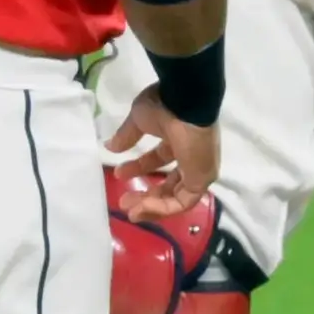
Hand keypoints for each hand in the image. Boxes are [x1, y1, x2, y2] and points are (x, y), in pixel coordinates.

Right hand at [106, 88, 217, 218]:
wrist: (186, 103)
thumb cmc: (165, 106)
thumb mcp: (140, 120)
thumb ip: (127, 136)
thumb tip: (110, 147)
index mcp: (180, 138)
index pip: (160, 158)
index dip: (139, 167)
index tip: (119, 173)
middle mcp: (192, 155)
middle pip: (170, 182)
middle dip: (146, 193)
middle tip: (124, 201)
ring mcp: (199, 169)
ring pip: (176, 196)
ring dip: (152, 205)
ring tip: (130, 210)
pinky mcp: (202, 180)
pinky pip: (182, 201)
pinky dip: (162, 207)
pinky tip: (142, 207)